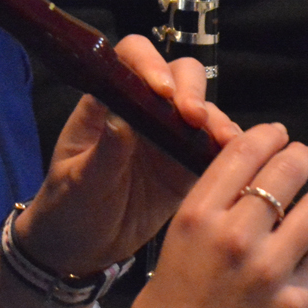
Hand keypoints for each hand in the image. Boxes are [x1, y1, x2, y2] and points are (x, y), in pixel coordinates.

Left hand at [14, 35, 239, 277]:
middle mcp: (141, 110)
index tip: (162, 93)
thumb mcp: (78, 183)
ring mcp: (167, 136)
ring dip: (215, 118)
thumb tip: (121, 120)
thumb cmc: (67, 208)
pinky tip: (239, 157)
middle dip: (191, 90)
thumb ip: (102, 154)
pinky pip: (214, 147)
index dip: (150, 65)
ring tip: (224, 140)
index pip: (131, 59)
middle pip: (178, 75)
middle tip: (194, 118)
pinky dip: (229, 148)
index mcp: (107, 102)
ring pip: (202, 109)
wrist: (81, 248)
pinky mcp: (187, 165)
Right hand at [122, 123, 307, 307]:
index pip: (242, 154)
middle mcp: (233, 236)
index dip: (267, 135)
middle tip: (305, 155)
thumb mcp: (177, 240)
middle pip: (283, 174)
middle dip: (300, 157)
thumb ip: (213, 208)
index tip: (277, 133)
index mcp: (197, 216)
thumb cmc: (169, 305)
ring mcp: (268, 271)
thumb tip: (254, 181)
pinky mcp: (293, 304)